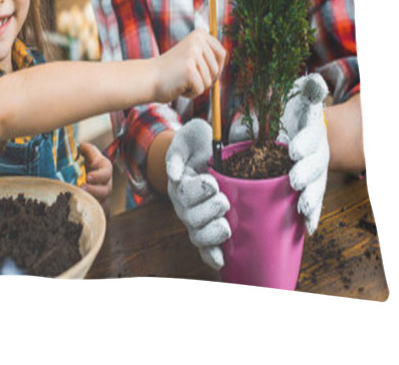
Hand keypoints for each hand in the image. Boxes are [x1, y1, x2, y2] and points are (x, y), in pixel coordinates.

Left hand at [79, 142, 112, 214]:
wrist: (93, 177)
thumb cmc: (90, 163)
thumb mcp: (90, 154)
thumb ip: (87, 150)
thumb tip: (82, 146)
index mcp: (106, 170)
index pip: (105, 173)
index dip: (97, 176)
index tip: (87, 177)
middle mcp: (107, 184)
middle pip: (104, 190)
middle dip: (93, 191)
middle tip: (81, 189)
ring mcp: (105, 197)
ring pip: (103, 203)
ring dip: (92, 203)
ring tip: (79, 200)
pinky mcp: (100, 207)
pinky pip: (99, 213)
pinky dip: (91, 213)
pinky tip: (81, 212)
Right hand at [156, 29, 224, 104]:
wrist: (148, 78)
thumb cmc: (171, 71)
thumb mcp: (192, 55)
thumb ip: (208, 55)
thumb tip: (226, 60)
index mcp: (200, 34)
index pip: (222, 54)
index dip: (215, 68)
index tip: (200, 71)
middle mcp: (198, 40)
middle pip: (217, 69)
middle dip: (205, 79)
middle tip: (186, 76)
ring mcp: (193, 54)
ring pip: (209, 82)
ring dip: (196, 87)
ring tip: (180, 79)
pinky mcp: (189, 70)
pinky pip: (200, 90)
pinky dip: (190, 93)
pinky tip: (177, 85)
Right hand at [166, 118, 230, 269]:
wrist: (210, 149)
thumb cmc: (198, 142)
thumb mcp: (188, 137)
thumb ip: (177, 153)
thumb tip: (173, 175)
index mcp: (178, 185)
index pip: (184, 195)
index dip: (199, 191)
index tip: (211, 181)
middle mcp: (184, 205)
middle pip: (191, 219)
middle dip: (211, 210)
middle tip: (224, 199)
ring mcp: (196, 218)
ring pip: (198, 236)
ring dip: (213, 232)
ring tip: (226, 224)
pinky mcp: (210, 226)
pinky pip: (206, 249)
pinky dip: (212, 256)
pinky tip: (221, 260)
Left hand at [279, 74, 329, 234]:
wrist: (304, 127)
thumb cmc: (295, 109)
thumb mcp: (298, 94)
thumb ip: (307, 89)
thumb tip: (315, 82)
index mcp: (311, 129)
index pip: (310, 136)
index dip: (304, 143)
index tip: (293, 150)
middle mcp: (317, 152)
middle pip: (315, 165)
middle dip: (306, 173)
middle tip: (294, 180)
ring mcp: (316, 171)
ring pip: (317, 186)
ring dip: (311, 198)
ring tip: (303, 207)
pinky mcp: (311, 185)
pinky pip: (314, 202)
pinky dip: (312, 215)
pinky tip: (308, 228)